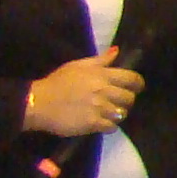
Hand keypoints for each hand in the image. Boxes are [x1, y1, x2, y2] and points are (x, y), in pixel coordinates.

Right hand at [25, 53, 143, 138]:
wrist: (38, 102)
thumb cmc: (57, 82)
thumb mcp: (77, 66)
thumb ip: (100, 60)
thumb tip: (117, 50)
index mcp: (101, 74)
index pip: (131, 78)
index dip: (137, 84)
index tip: (135, 87)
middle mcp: (103, 90)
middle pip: (129, 98)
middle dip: (126, 101)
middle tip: (117, 102)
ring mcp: (99, 107)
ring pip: (122, 113)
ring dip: (117, 114)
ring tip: (108, 113)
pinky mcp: (92, 122)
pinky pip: (112, 126)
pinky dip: (109, 126)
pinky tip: (101, 122)